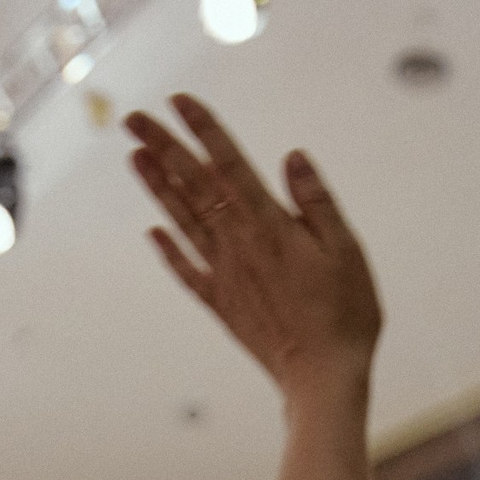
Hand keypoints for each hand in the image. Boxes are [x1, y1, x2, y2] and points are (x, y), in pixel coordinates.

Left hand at [126, 95, 381, 405]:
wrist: (322, 379)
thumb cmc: (346, 314)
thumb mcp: (345, 250)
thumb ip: (315, 202)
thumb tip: (291, 156)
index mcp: (269, 226)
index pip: (229, 165)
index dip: (204, 130)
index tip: (177, 101)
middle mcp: (238, 246)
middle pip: (195, 186)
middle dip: (163, 147)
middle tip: (132, 117)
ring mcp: (225, 276)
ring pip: (184, 221)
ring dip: (157, 187)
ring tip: (134, 156)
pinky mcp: (221, 305)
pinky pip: (188, 272)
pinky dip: (169, 250)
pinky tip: (153, 232)